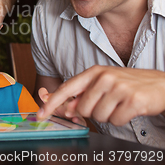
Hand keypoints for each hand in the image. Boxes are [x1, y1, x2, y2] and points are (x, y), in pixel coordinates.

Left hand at [37, 66, 164, 125]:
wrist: (160, 85)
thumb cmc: (128, 85)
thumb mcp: (103, 84)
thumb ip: (82, 95)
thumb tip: (65, 108)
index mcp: (93, 72)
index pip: (66, 89)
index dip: (52, 103)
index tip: (40, 113)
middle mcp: (104, 77)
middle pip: (82, 109)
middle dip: (92, 112)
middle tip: (107, 103)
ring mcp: (119, 88)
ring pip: (99, 116)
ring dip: (108, 116)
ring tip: (119, 104)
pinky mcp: (133, 100)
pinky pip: (115, 121)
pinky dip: (121, 119)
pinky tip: (129, 109)